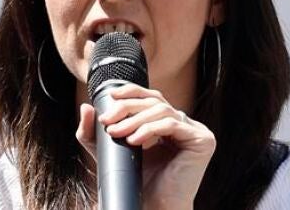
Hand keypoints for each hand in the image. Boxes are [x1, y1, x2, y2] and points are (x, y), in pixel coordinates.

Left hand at [76, 84, 215, 208]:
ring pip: (161, 111)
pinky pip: (172, 124)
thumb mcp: (106, 148)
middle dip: (126, 108)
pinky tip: (134, 141)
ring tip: (116, 132)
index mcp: (168, 121)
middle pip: (154, 101)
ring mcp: (196, 131)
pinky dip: (149, 129)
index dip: (131, 91)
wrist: (152, 204)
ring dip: (134, 120)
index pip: (151, 96)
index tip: (110, 97)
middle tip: (106, 121)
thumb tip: (85, 107)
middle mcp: (184, 124)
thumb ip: (92, 130)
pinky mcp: (203, 141)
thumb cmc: (133, 178)